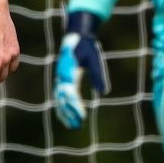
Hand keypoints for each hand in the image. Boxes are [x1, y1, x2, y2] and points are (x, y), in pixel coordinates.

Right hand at [54, 10, 109, 128]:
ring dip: (65, 113)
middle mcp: (61, 76)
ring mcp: (60, 78)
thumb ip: (98, 75)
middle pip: (62, 98)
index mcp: (69, 70)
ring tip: (74, 126)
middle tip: (79, 125)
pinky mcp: (62, 80)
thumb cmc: (87, 47)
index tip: (83, 116)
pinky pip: (59, 97)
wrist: (76, 36)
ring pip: (59, 99)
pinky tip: (68, 118)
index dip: (75, 105)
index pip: (70, 92)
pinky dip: (63, 108)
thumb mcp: (95, 59)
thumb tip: (104, 92)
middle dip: (69, 112)